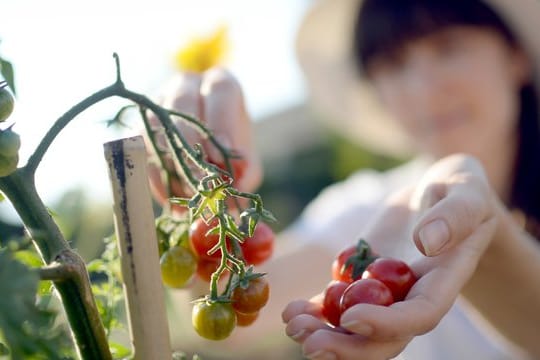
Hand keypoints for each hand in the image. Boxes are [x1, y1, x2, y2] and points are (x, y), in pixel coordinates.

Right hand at [145, 67, 261, 205]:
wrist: (205, 152)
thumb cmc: (229, 150)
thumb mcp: (246, 159)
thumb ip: (246, 171)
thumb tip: (238, 186)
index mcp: (219, 85)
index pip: (220, 90)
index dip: (221, 121)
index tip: (222, 154)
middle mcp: (186, 86)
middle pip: (182, 103)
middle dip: (190, 143)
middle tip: (201, 178)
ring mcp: (158, 103)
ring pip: (155, 125)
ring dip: (171, 163)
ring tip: (188, 195)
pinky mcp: (138, 126)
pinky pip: (140, 148)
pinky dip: (156, 178)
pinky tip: (171, 201)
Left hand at [282, 154, 498, 359]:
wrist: (440, 194)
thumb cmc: (461, 189)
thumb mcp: (467, 191)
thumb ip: (455, 216)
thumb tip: (427, 243)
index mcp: (443, 281)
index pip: (419, 315)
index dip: (386, 323)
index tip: (350, 316)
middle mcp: (413, 296)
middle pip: (384, 337)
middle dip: (348, 346)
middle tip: (310, 343)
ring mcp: (385, 291)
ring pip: (357, 328)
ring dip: (324, 334)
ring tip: (293, 326)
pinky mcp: (362, 278)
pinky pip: (338, 303)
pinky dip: (315, 312)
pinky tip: (291, 311)